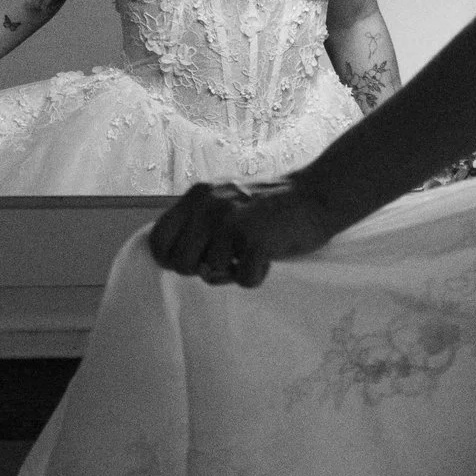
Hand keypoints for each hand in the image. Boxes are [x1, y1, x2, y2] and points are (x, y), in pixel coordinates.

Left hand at [147, 175, 335, 286]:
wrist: (316, 195)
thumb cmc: (270, 206)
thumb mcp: (224, 201)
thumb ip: (198, 223)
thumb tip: (173, 261)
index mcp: (197, 196)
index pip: (159, 239)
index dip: (172, 259)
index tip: (195, 261)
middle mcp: (209, 207)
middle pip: (181, 263)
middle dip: (203, 269)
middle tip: (230, 257)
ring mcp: (230, 223)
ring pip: (211, 274)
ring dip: (234, 272)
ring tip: (253, 252)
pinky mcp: (254, 240)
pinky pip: (244, 280)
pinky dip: (258, 275)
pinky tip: (268, 256)